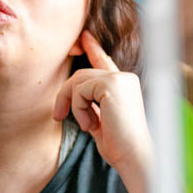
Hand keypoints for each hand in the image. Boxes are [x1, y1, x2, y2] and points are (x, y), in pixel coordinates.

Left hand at [53, 30, 152, 174]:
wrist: (134, 156)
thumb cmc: (118, 145)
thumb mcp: (100, 120)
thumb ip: (90, 104)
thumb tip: (72, 95)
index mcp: (124, 84)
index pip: (104, 61)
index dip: (93, 48)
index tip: (84, 37)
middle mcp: (124, 77)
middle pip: (81, 75)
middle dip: (65, 95)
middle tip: (58, 116)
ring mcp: (119, 79)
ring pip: (78, 81)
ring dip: (73, 106)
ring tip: (86, 125)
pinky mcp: (112, 84)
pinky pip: (79, 90)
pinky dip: (78, 109)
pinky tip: (91, 124)